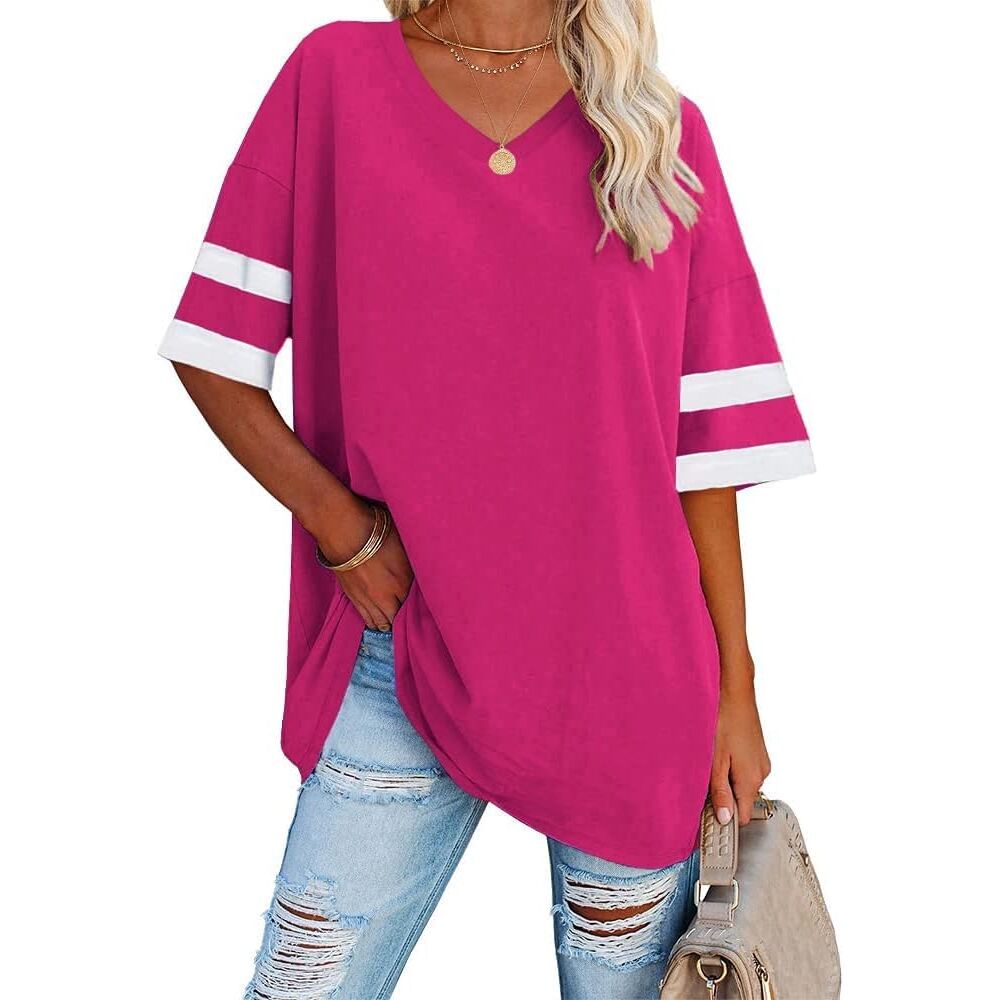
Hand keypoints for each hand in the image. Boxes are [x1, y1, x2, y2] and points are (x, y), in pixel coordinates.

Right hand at [316, 502, 412, 631]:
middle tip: (408, 621)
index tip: (422, 609)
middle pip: (397, 618)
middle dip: (403, 620)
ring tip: (392, 625)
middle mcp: (386, 596)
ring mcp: (368, 599)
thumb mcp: (403, 543)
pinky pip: (366, 618)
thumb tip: (417, 569)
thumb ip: (411, 562)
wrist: (344, 532)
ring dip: (388, 624)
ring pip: (381, 622)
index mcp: (403, 583)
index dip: (418, 607)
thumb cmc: (375, 532)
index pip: (414, 605)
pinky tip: (377, 623)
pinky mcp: (353, 597)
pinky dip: (373, 622)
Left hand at [709, 665, 770, 827]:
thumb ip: (720, 791)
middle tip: (702, 784)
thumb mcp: (715, 760)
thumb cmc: (723, 720)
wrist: (735, 690)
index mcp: (752, 779)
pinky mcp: (756, 750)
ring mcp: (761, 761)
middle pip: (742, 800)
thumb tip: (724, 819)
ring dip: (726, 780)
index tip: (707, 815)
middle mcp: (761, 772)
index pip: (744, 817)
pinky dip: (731, 767)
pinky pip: (744, 769)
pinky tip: (719, 752)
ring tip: (709, 763)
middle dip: (723, 797)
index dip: (725, 818)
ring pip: (742, 783)